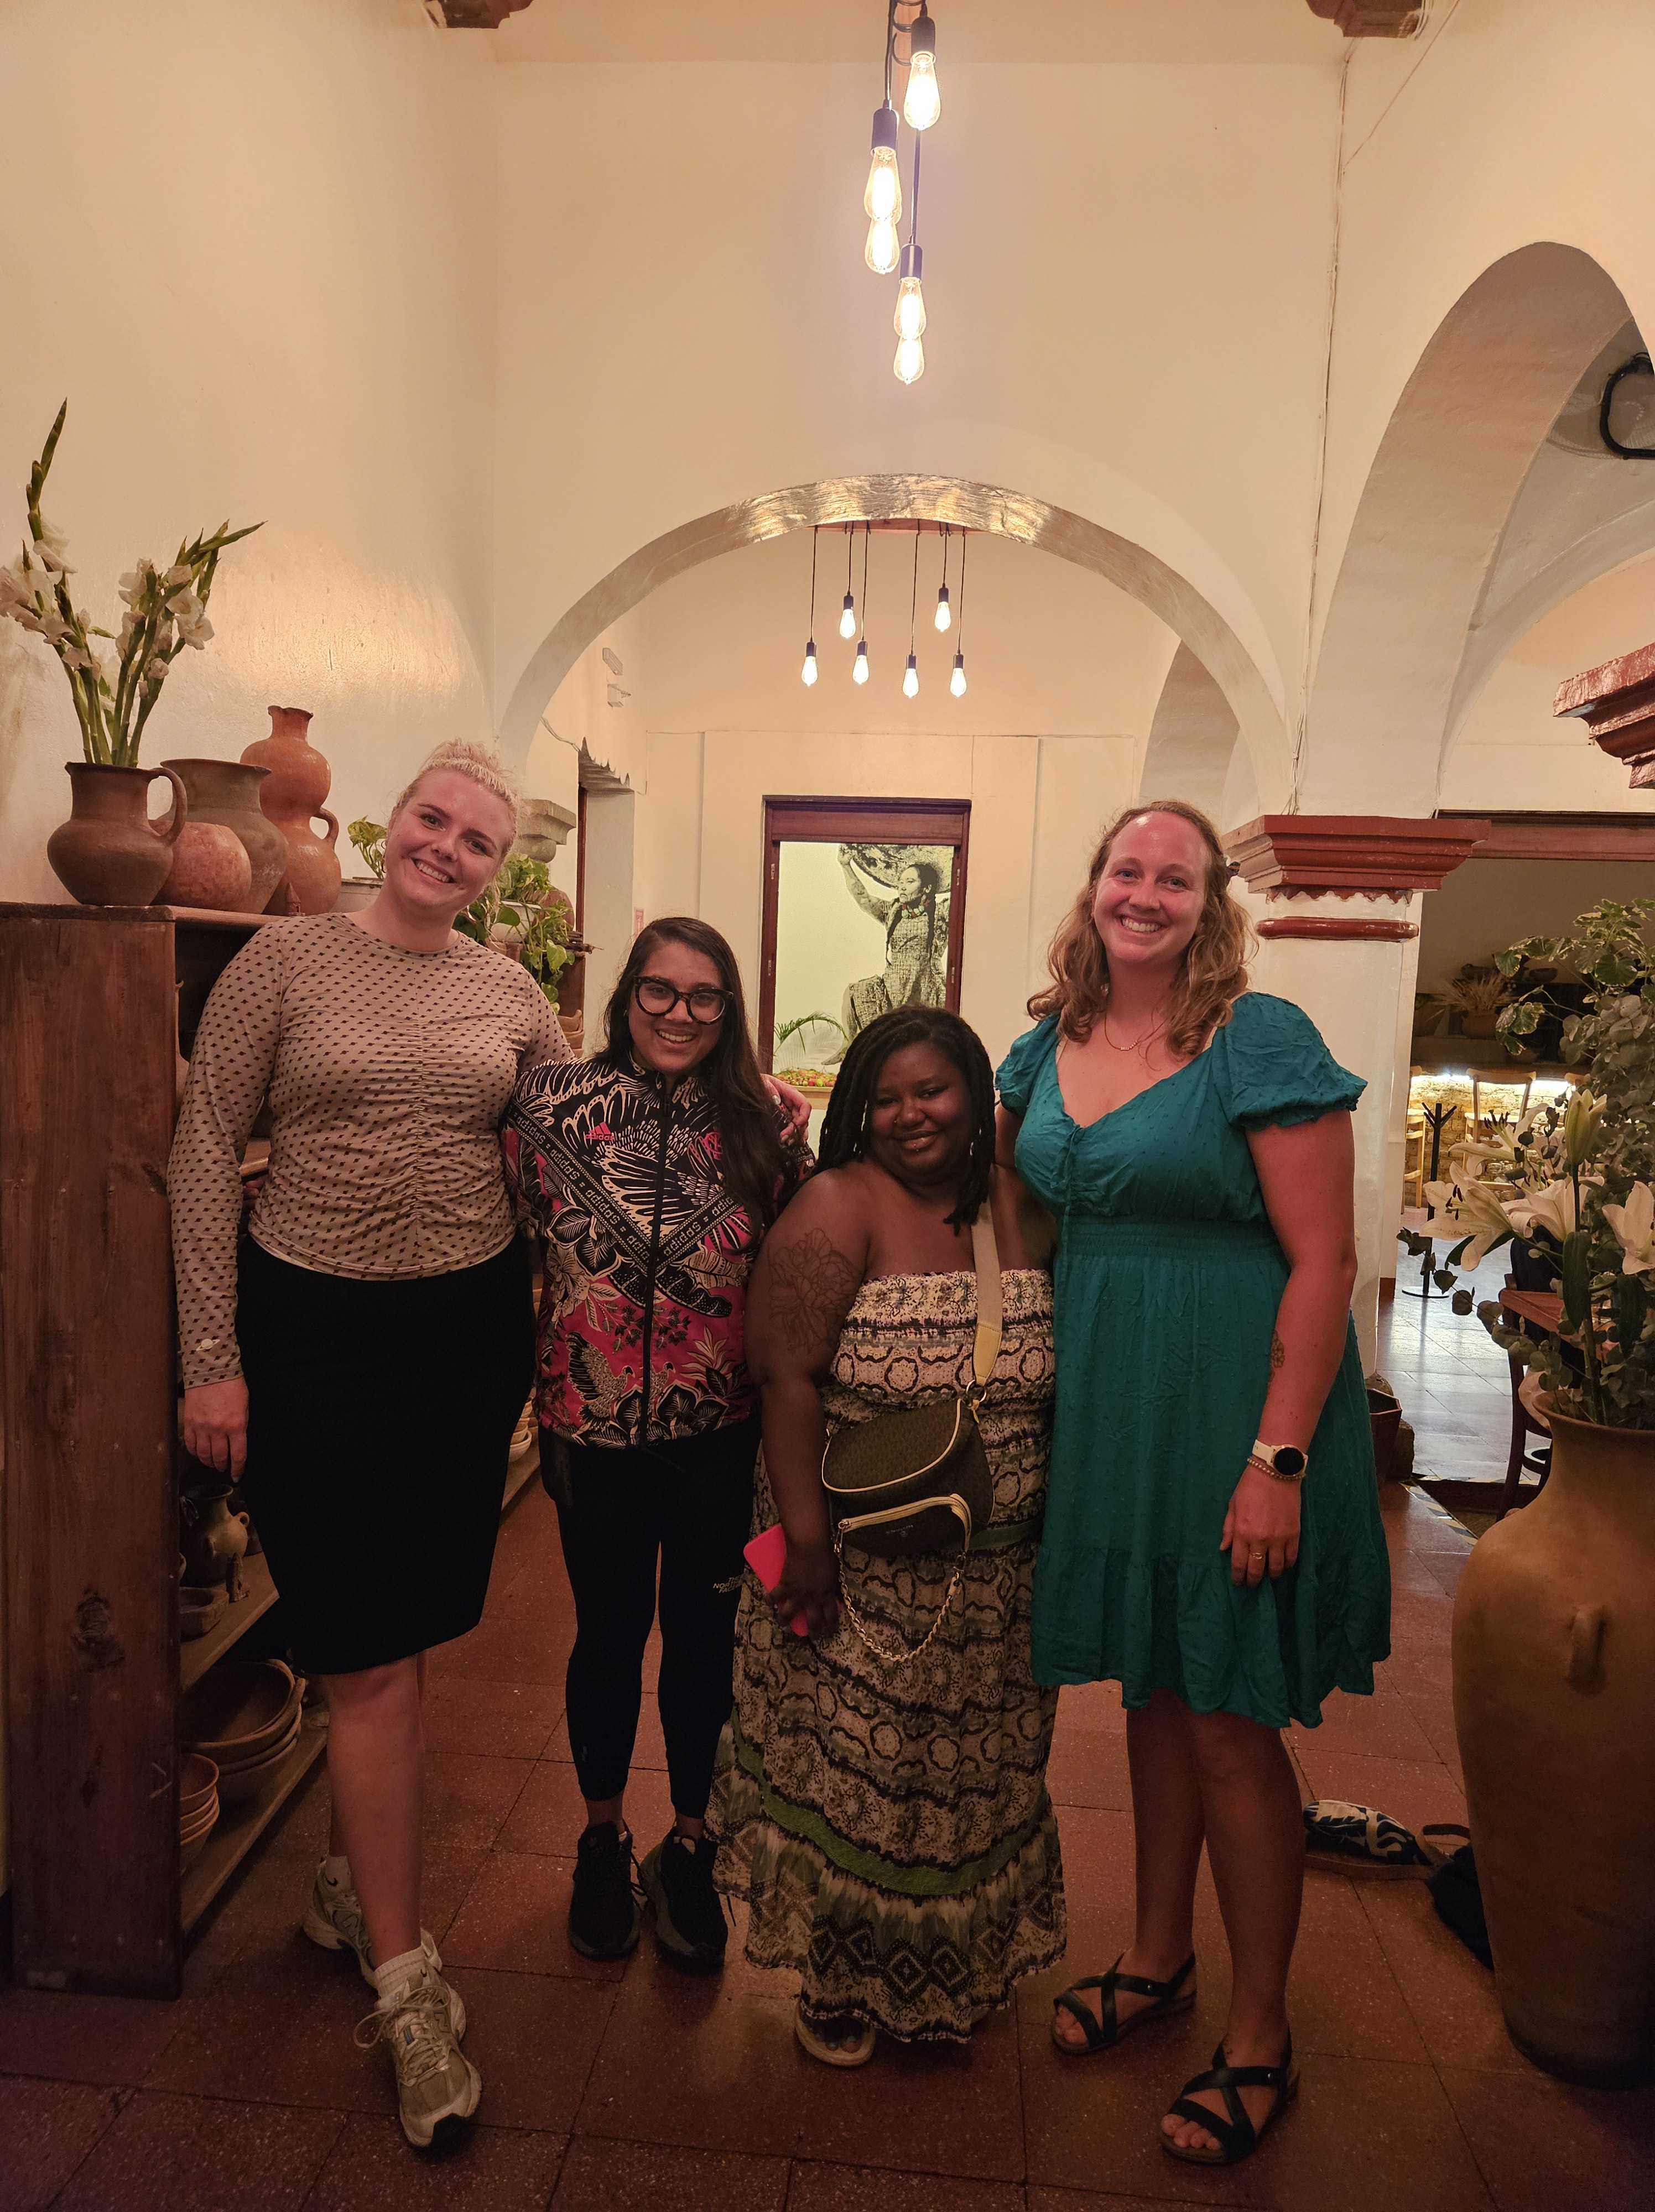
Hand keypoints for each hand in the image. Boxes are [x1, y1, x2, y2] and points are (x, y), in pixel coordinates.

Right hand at [183, 1379, 248, 1479]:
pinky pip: (190, 1444)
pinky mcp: (189, 1422)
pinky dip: (194, 1452)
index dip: (238, 1468)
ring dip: (208, 1461)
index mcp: (236, 1426)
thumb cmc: (232, 1386)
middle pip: (219, 1457)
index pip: (238, 1455)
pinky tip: (198, 1453)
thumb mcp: (244, 1407)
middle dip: (223, 1466)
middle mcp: (218, 1430)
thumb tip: (237, 1442)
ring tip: (212, 1463)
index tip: (237, 1475)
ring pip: (203, 1454)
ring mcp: (202, 1427)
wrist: (211, 1370)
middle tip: (224, 1468)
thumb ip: (241, 1426)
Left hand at [763, 1074, 811, 1137]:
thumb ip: (769, 1089)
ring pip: (800, 1127)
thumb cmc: (760, 1082)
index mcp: (791, 1094)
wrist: (752, 1086)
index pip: (805, 1105)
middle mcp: (793, 1105)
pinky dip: (792, 1137)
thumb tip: (776, 1100)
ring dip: (795, 1136)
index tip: (797, 1124)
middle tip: (784, 1137)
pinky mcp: (784, 1120)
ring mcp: (789, 1113)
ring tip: (787, 1142)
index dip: (804, 1116)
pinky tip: (787, 1142)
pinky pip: (792, 1129)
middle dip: (796, 1130)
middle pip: (803, 1119)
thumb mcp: (764, 1082)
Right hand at [772, 1532, 839, 1637]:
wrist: (810, 1546)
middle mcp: (813, 1599)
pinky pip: (774, 1597)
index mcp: (827, 1595)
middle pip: (814, 1621)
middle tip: (812, 1636)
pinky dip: (770, 1600)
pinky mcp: (785, 1586)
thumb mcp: (834, 1572)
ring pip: (789, 1615)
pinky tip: (768, 1602)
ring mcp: (797, 1594)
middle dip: (813, 1632)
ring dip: (784, 1620)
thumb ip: (831, 1583)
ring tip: (782, 1622)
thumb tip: (831, 1588)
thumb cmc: (825, 1555)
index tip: (829, 1630)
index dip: (830, 1625)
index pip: (831, 1616)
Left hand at [1220, 1461, 1300, 1586]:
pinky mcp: (1294, 1534)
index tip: (1238, 1582)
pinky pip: (1292, 1557)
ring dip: (1271, 1575)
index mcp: (1243, 1532)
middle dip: (1253, 1580)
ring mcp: (1279, 1538)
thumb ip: (1228, 1529)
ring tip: (1268, 1576)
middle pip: (1257, 1569)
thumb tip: (1224, 1549)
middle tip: (1251, 1584)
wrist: (1276, 1472)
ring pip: (1276, 1567)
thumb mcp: (1233, 1506)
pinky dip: (1287, 1565)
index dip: (1238, 1576)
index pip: (1239, 1563)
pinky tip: (1283, 1565)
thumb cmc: (1250, 1487)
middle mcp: (1261, 1539)